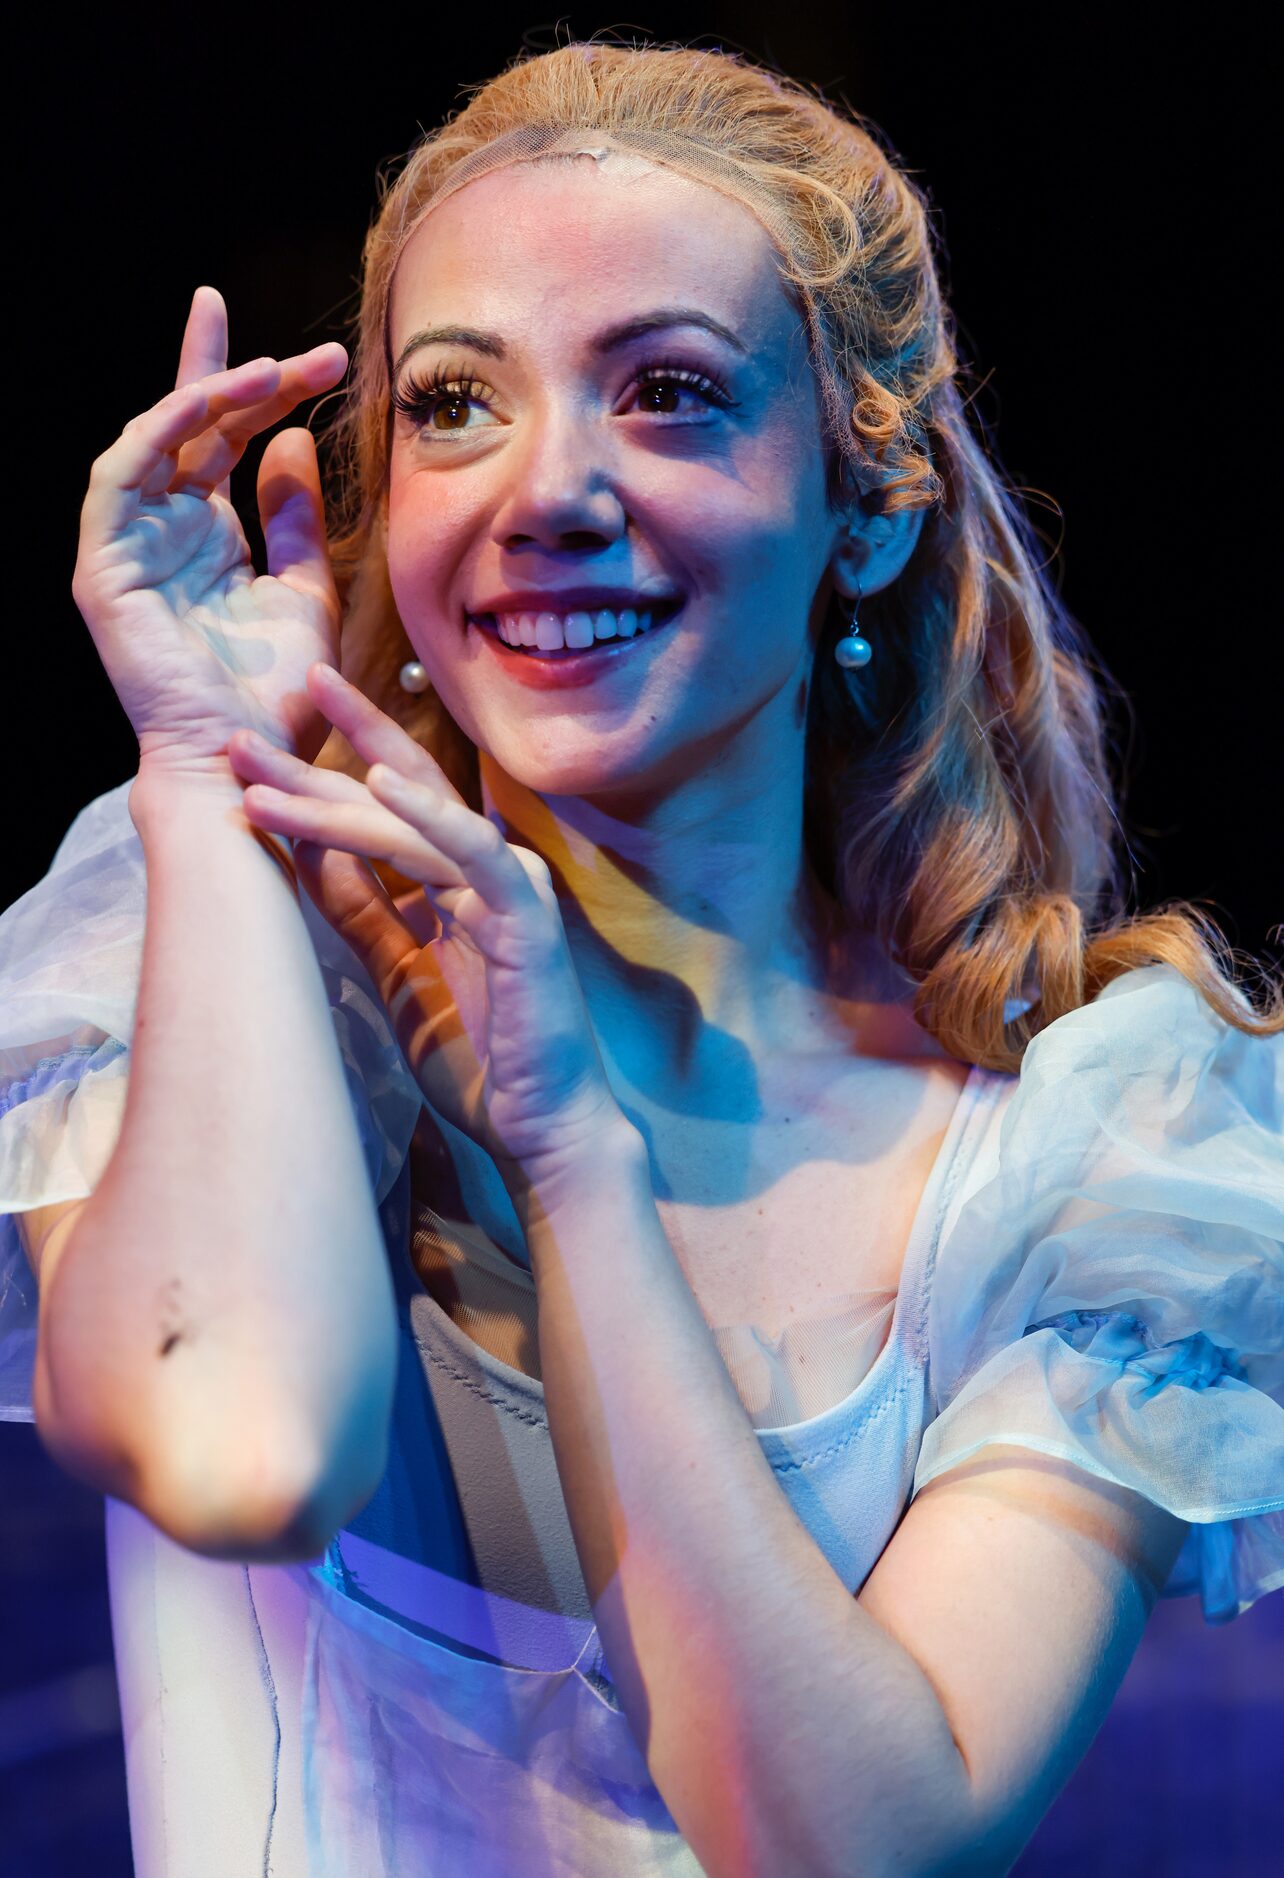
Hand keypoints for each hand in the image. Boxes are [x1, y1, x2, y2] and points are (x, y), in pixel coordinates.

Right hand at [72, 285, 348, 781]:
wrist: (251, 763)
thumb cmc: (280, 697)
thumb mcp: (305, 591)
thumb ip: (296, 521)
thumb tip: (291, 440)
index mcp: (207, 539)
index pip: (222, 442)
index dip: (261, 392)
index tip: (322, 359)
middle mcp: (163, 534)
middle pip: (186, 428)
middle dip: (235, 373)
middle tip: (292, 341)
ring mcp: (129, 549)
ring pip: (153, 441)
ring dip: (205, 395)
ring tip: (269, 371)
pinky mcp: (103, 568)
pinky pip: (120, 479)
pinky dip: (159, 434)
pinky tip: (208, 405)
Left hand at [227, 662, 629, 1186]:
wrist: (538, 1126)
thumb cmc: (477, 1055)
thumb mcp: (396, 969)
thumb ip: (362, 909)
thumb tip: (308, 850)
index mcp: (451, 881)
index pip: (379, 812)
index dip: (316, 777)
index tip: (249, 750)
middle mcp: (480, 871)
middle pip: (392, 798)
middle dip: (314, 763)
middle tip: (240, 734)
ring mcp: (506, 887)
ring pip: (412, 824)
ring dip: (335, 796)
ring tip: (261, 775)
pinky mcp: (527, 915)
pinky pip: (477, 854)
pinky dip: (431, 816)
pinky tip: (381, 782)